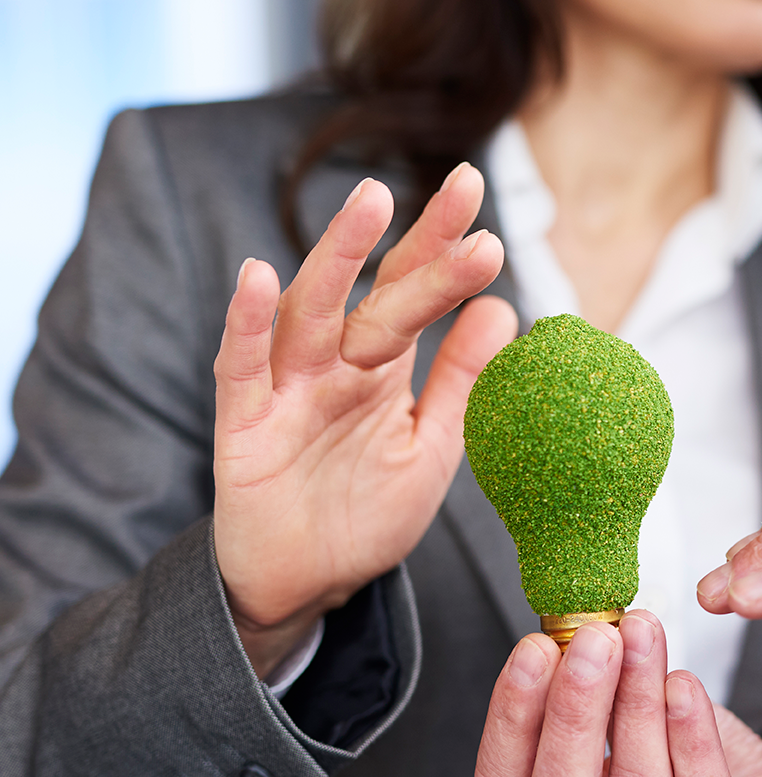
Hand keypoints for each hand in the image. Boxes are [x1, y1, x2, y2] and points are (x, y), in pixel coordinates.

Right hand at [213, 165, 516, 674]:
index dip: (444, 245)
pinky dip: (248, 325)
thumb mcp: (433, 444)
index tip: (481, 197)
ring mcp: (286, 390)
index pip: (413, 290)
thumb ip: (463, 379)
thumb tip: (505, 308)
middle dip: (418, 241)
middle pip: (376, 291)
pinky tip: (258, 277)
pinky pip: (241, 369)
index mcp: (380, 365)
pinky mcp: (243, 427)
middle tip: (462, 189)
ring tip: (372, 202)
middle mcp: (334, 365)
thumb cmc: (366, 511)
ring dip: (339, 257)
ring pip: (311, 313)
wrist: (307, 587)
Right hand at [475, 612, 761, 776]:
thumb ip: (611, 705)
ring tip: (645, 640)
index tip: (534, 646)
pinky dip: (692, 740)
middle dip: (573, 709)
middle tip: (594, 638)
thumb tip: (594, 631)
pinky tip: (686, 688)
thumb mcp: (648, 746)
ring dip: (636, 706)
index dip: (512, 716)